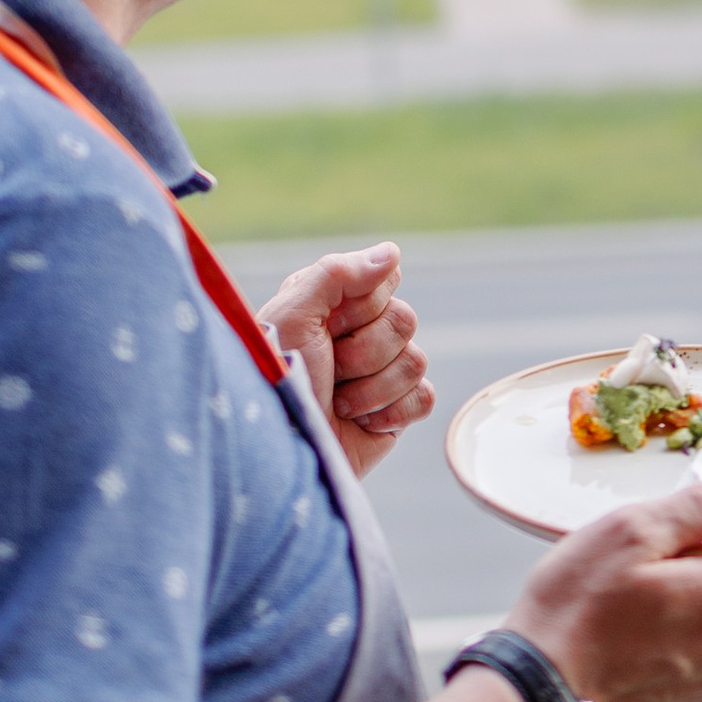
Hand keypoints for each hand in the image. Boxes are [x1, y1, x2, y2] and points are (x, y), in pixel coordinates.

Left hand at [256, 242, 431, 475]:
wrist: (281, 449)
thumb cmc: (277, 378)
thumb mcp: (293, 315)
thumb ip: (338, 273)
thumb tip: (392, 252)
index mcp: (334, 302)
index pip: (384, 280)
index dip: (360, 306)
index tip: (327, 326)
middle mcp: (360, 333)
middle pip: (405, 320)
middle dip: (362, 353)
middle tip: (329, 370)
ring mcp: (381, 373)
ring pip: (416, 361)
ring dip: (370, 389)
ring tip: (336, 401)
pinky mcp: (396, 411)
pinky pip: (424, 398)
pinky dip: (390, 413)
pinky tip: (359, 422)